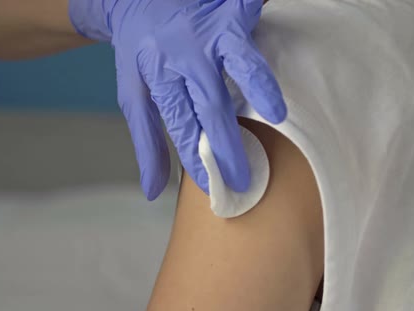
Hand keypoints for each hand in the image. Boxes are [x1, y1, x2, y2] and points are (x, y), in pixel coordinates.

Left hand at [70, 0, 285, 199]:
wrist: (134, 1)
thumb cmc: (139, 52)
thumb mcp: (132, 95)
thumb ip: (146, 142)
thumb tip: (152, 190)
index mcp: (159, 76)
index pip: (181, 126)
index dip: (196, 158)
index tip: (210, 184)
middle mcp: (184, 55)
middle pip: (211, 104)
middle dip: (228, 144)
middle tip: (243, 177)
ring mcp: (209, 32)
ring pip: (239, 61)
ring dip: (259, 86)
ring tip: (277, 114)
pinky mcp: (229, 12)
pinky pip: (251, 16)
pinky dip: (265, 23)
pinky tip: (281, 36)